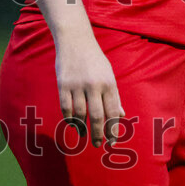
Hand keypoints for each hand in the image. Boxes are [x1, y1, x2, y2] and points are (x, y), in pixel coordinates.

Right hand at [54, 32, 124, 146]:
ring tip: (85, 135)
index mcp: (109, 83)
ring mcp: (77, 85)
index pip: (112, 111)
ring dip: (82, 128)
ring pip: (80, 114)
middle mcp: (94, 85)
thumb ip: (114, 96)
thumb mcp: (109, 74)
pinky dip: (69, 119)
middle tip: (99, 145)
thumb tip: (121, 115)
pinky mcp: (63, 84)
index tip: (112, 141)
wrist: (75, 40)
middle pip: (97, 116)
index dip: (113, 129)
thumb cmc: (95, 60)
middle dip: (99, 134)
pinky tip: (73, 125)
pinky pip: (66, 108)